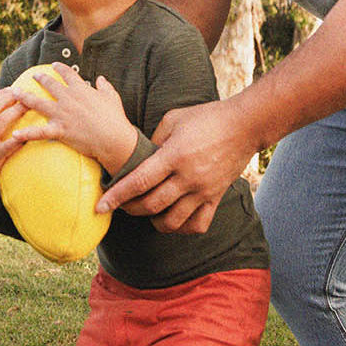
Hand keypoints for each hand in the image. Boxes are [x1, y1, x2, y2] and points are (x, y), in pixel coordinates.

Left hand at [9, 68, 137, 173]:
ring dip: (25, 97)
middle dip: (41, 79)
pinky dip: (26, 134)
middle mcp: (68, 99)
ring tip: (15, 92)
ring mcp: (62, 114)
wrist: (113, 138)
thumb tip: (101, 78)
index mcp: (81, 89)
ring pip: (38, 103)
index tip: (54, 65)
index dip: (60, 68)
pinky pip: (39, 132)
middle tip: (34, 75)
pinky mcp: (59, 130)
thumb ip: (105, 86)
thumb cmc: (115, 118)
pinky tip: (15, 134)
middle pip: (50, 85)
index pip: (68, 74)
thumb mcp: (112, 97)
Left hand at [95, 100, 256, 233]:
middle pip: (151, 205)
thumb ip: (153, 141)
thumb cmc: (206, 117)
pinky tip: (174, 220)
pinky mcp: (216, 197)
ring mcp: (203, 190)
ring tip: (147, 213)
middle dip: (130, 208)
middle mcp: (188, 177)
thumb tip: (139, 158)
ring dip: (154, 221)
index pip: (138, 181)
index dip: (117, 196)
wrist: (244, 125)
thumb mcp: (173, 120)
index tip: (100, 206)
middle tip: (121, 205)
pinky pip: (198, 224)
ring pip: (172, 221)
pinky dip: (182, 228)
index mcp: (173, 155)